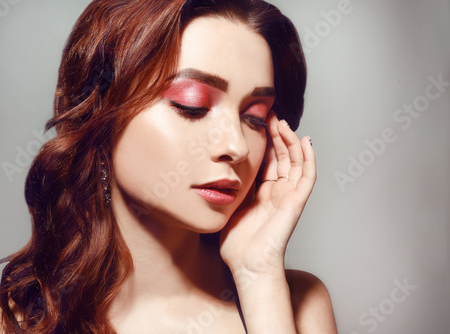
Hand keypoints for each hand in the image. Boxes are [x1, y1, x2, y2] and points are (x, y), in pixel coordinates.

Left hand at [220, 112, 315, 276]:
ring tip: (283, 122)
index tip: (258, 122)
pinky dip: (309, 158)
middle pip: (283, 157)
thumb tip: (220, 170)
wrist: (247, 265)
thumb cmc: (237, 243)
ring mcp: (289, 197)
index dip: (266, 142)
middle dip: (277, 136)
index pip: (268, 161)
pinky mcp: (296, 203)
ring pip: (296, 162)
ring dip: (291, 141)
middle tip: (270, 115)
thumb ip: (232, 188)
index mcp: (263, 193)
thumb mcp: (230, 206)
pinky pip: (307, 177)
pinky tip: (305, 140)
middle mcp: (278, 193)